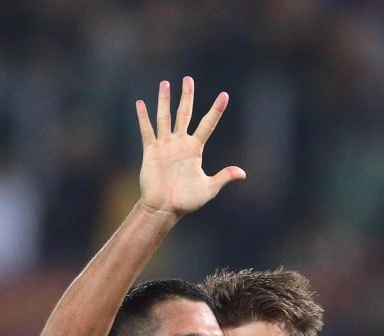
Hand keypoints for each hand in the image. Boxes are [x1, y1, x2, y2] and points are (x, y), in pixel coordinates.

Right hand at [136, 76, 245, 217]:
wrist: (164, 208)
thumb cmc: (187, 201)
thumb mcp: (209, 188)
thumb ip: (224, 177)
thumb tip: (243, 173)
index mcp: (195, 149)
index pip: (207, 124)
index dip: (216, 110)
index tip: (224, 95)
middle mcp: (180, 143)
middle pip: (184, 114)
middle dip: (187, 97)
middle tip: (189, 79)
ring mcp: (165, 145)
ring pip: (164, 117)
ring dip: (164, 100)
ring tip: (166, 83)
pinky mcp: (150, 151)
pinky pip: (146, 131)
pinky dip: (143, 117)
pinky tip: (140, 103)